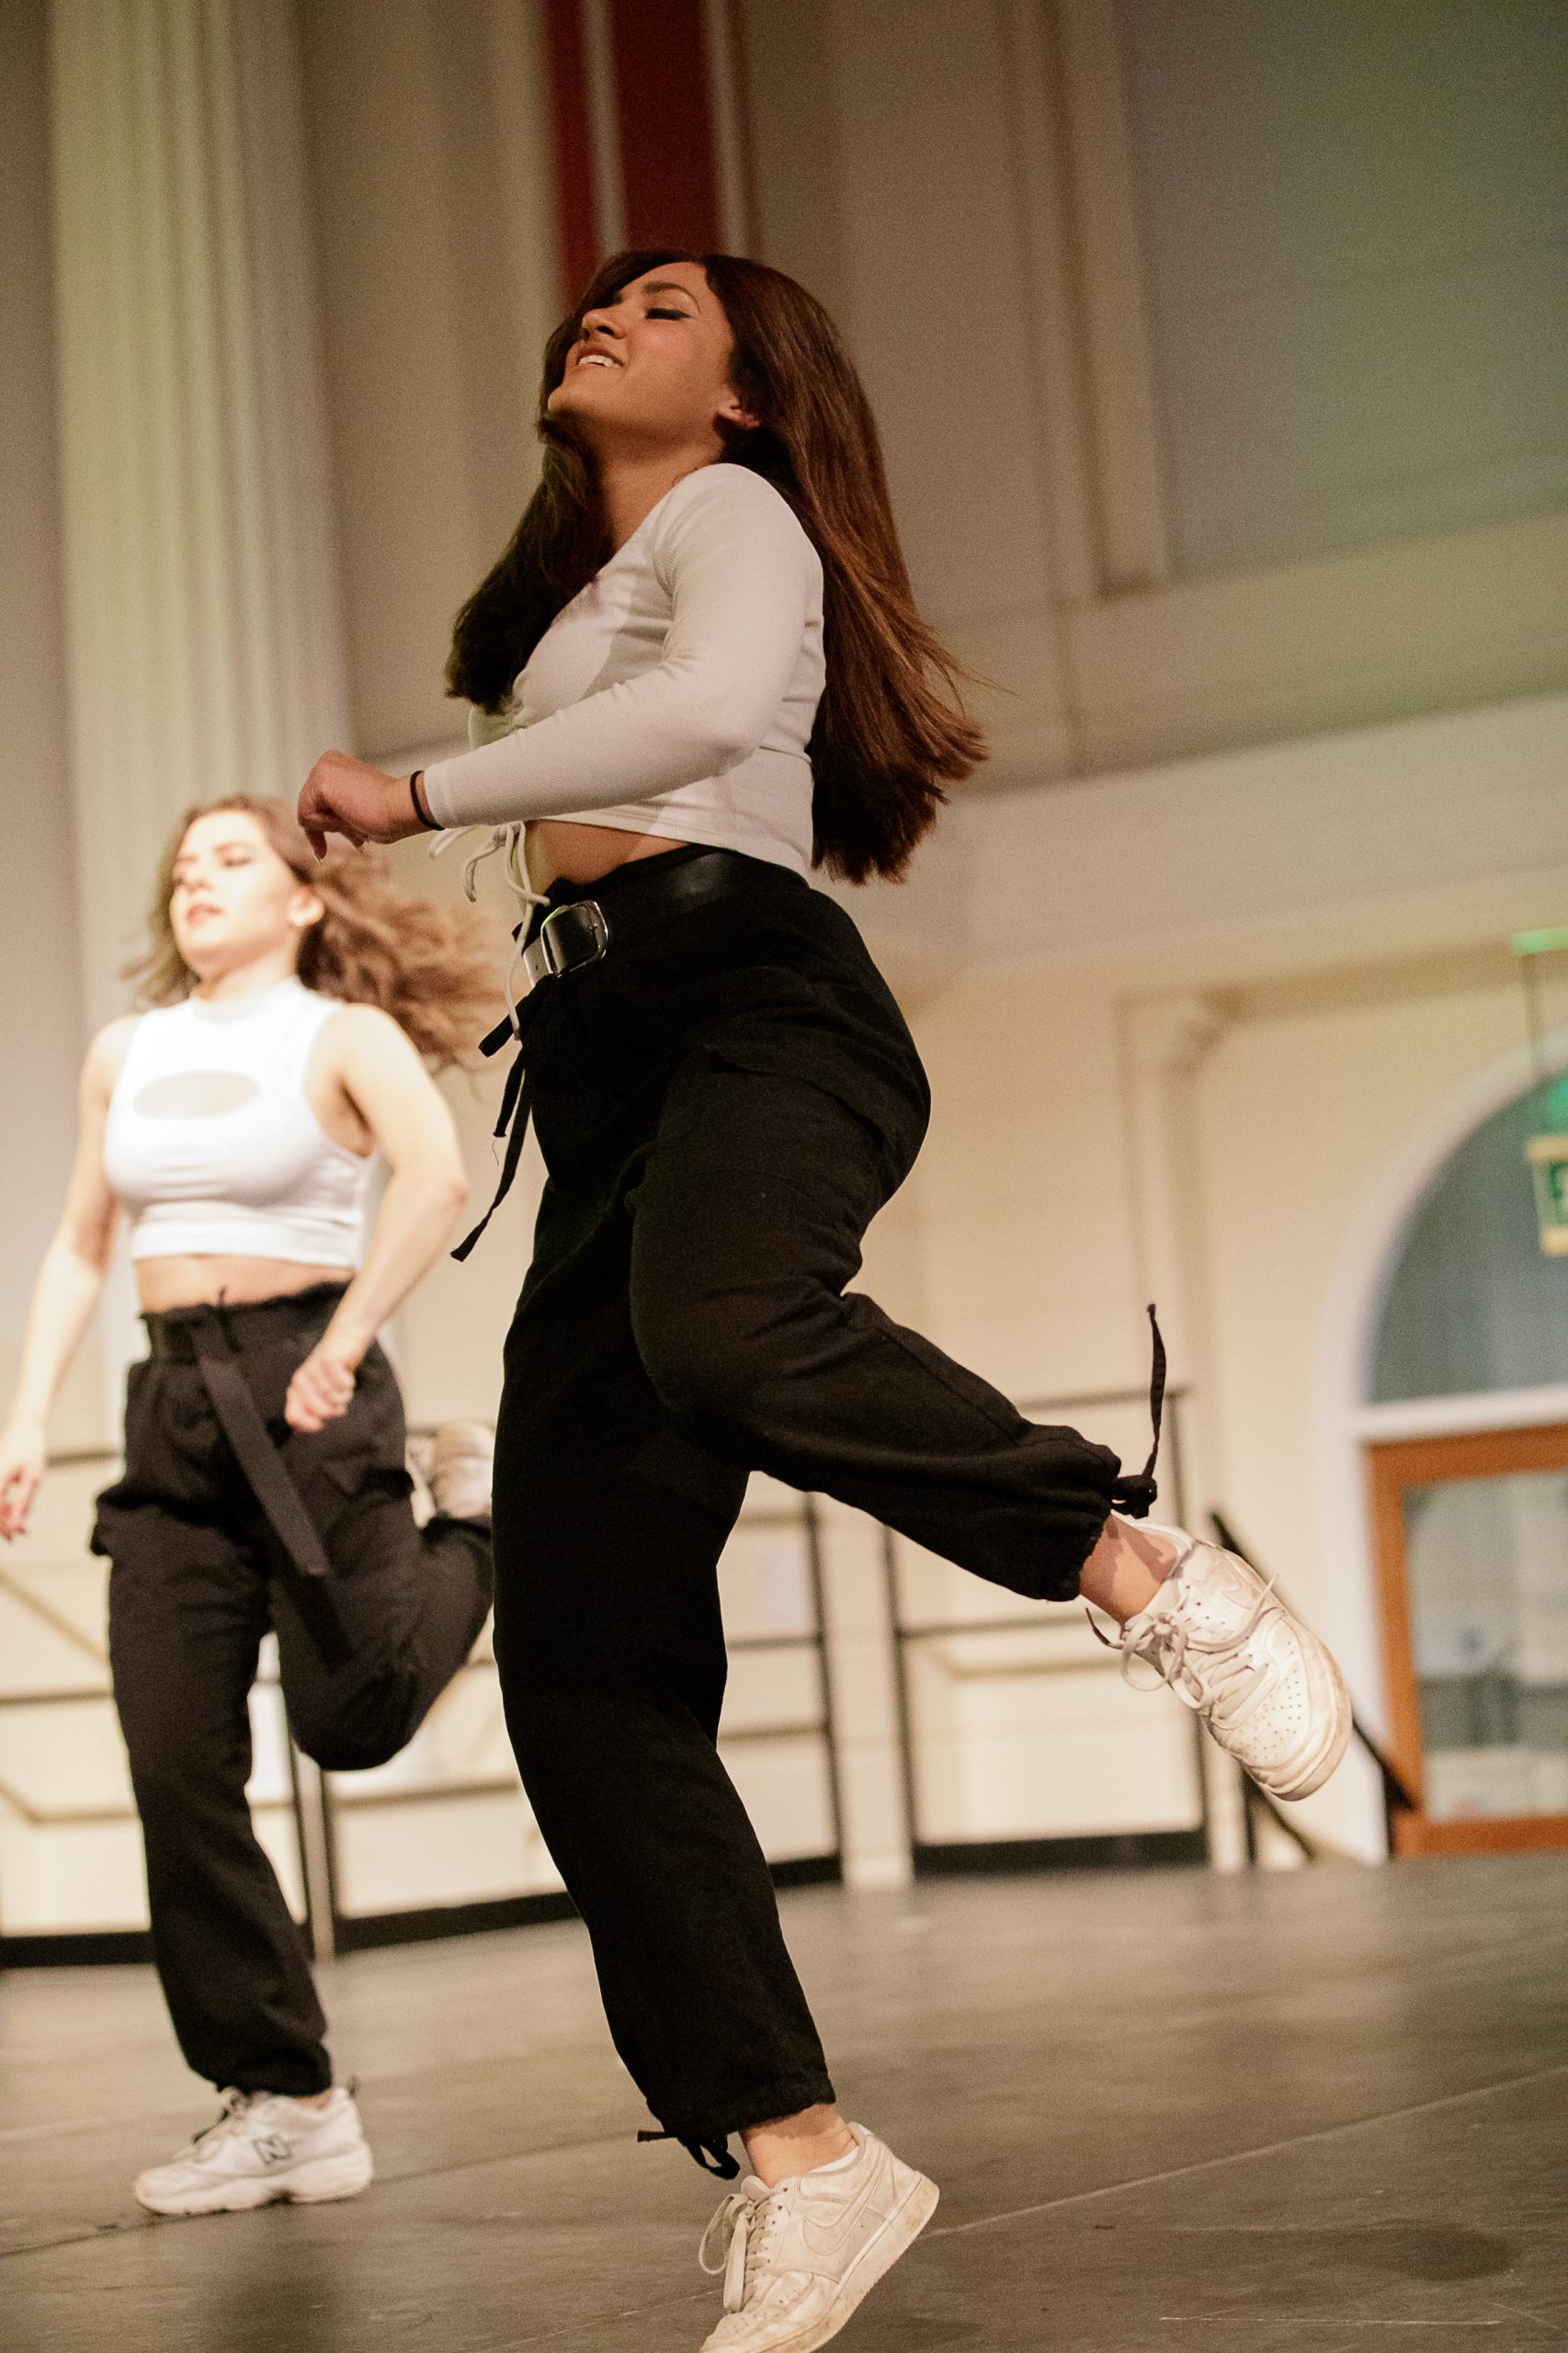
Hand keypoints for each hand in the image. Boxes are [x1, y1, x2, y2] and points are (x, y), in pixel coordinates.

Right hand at [0, 1418, 46, 1539]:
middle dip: (5, 1524)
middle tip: (22, 1534)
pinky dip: (5, 1506)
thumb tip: (16, 1525)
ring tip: (25, 1527)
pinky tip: (18, 1512)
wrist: (24, 1428)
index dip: (3, 1526)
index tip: (16, 1535)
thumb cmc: (30, 1450)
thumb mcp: (31, 1479)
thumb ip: (21, 1503)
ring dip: (6, 1517)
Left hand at [285, 1334, 363, 1432]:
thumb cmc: (333, 1370)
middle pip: (320, 1412)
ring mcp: (313, 1370)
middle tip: (339, 1401)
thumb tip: (298, 1432)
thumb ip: (309, 1410)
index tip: (321, 1425)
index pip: (294, 1417)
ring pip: (333, 1398)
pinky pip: (342, 1385)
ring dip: (345, 1395)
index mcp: (295, 1390)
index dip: (309, 1426)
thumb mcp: (321, 1392)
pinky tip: (347, 1377)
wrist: (345, 1339)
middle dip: (335, 1411)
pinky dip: (349, 1384)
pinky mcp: (328, 1361)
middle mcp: (300, 1380)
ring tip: (344, 1386)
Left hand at [298, 752, 425, 857]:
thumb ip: (338, 812)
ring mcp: (322, 770)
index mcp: (336, 765)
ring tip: (358, 822)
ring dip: (331, 827)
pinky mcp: (320, 781)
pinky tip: (349, 818)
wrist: (403, 807)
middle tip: (355, 837)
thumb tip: (322, 830)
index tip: (331, 844)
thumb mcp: (356, 810)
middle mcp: (326, 763)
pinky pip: (307, 817)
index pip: (314, 802)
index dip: (323, 826)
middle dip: (327, 828)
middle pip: (308, 808)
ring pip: (307, 814)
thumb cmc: (390, 812)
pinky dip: (326, 826)